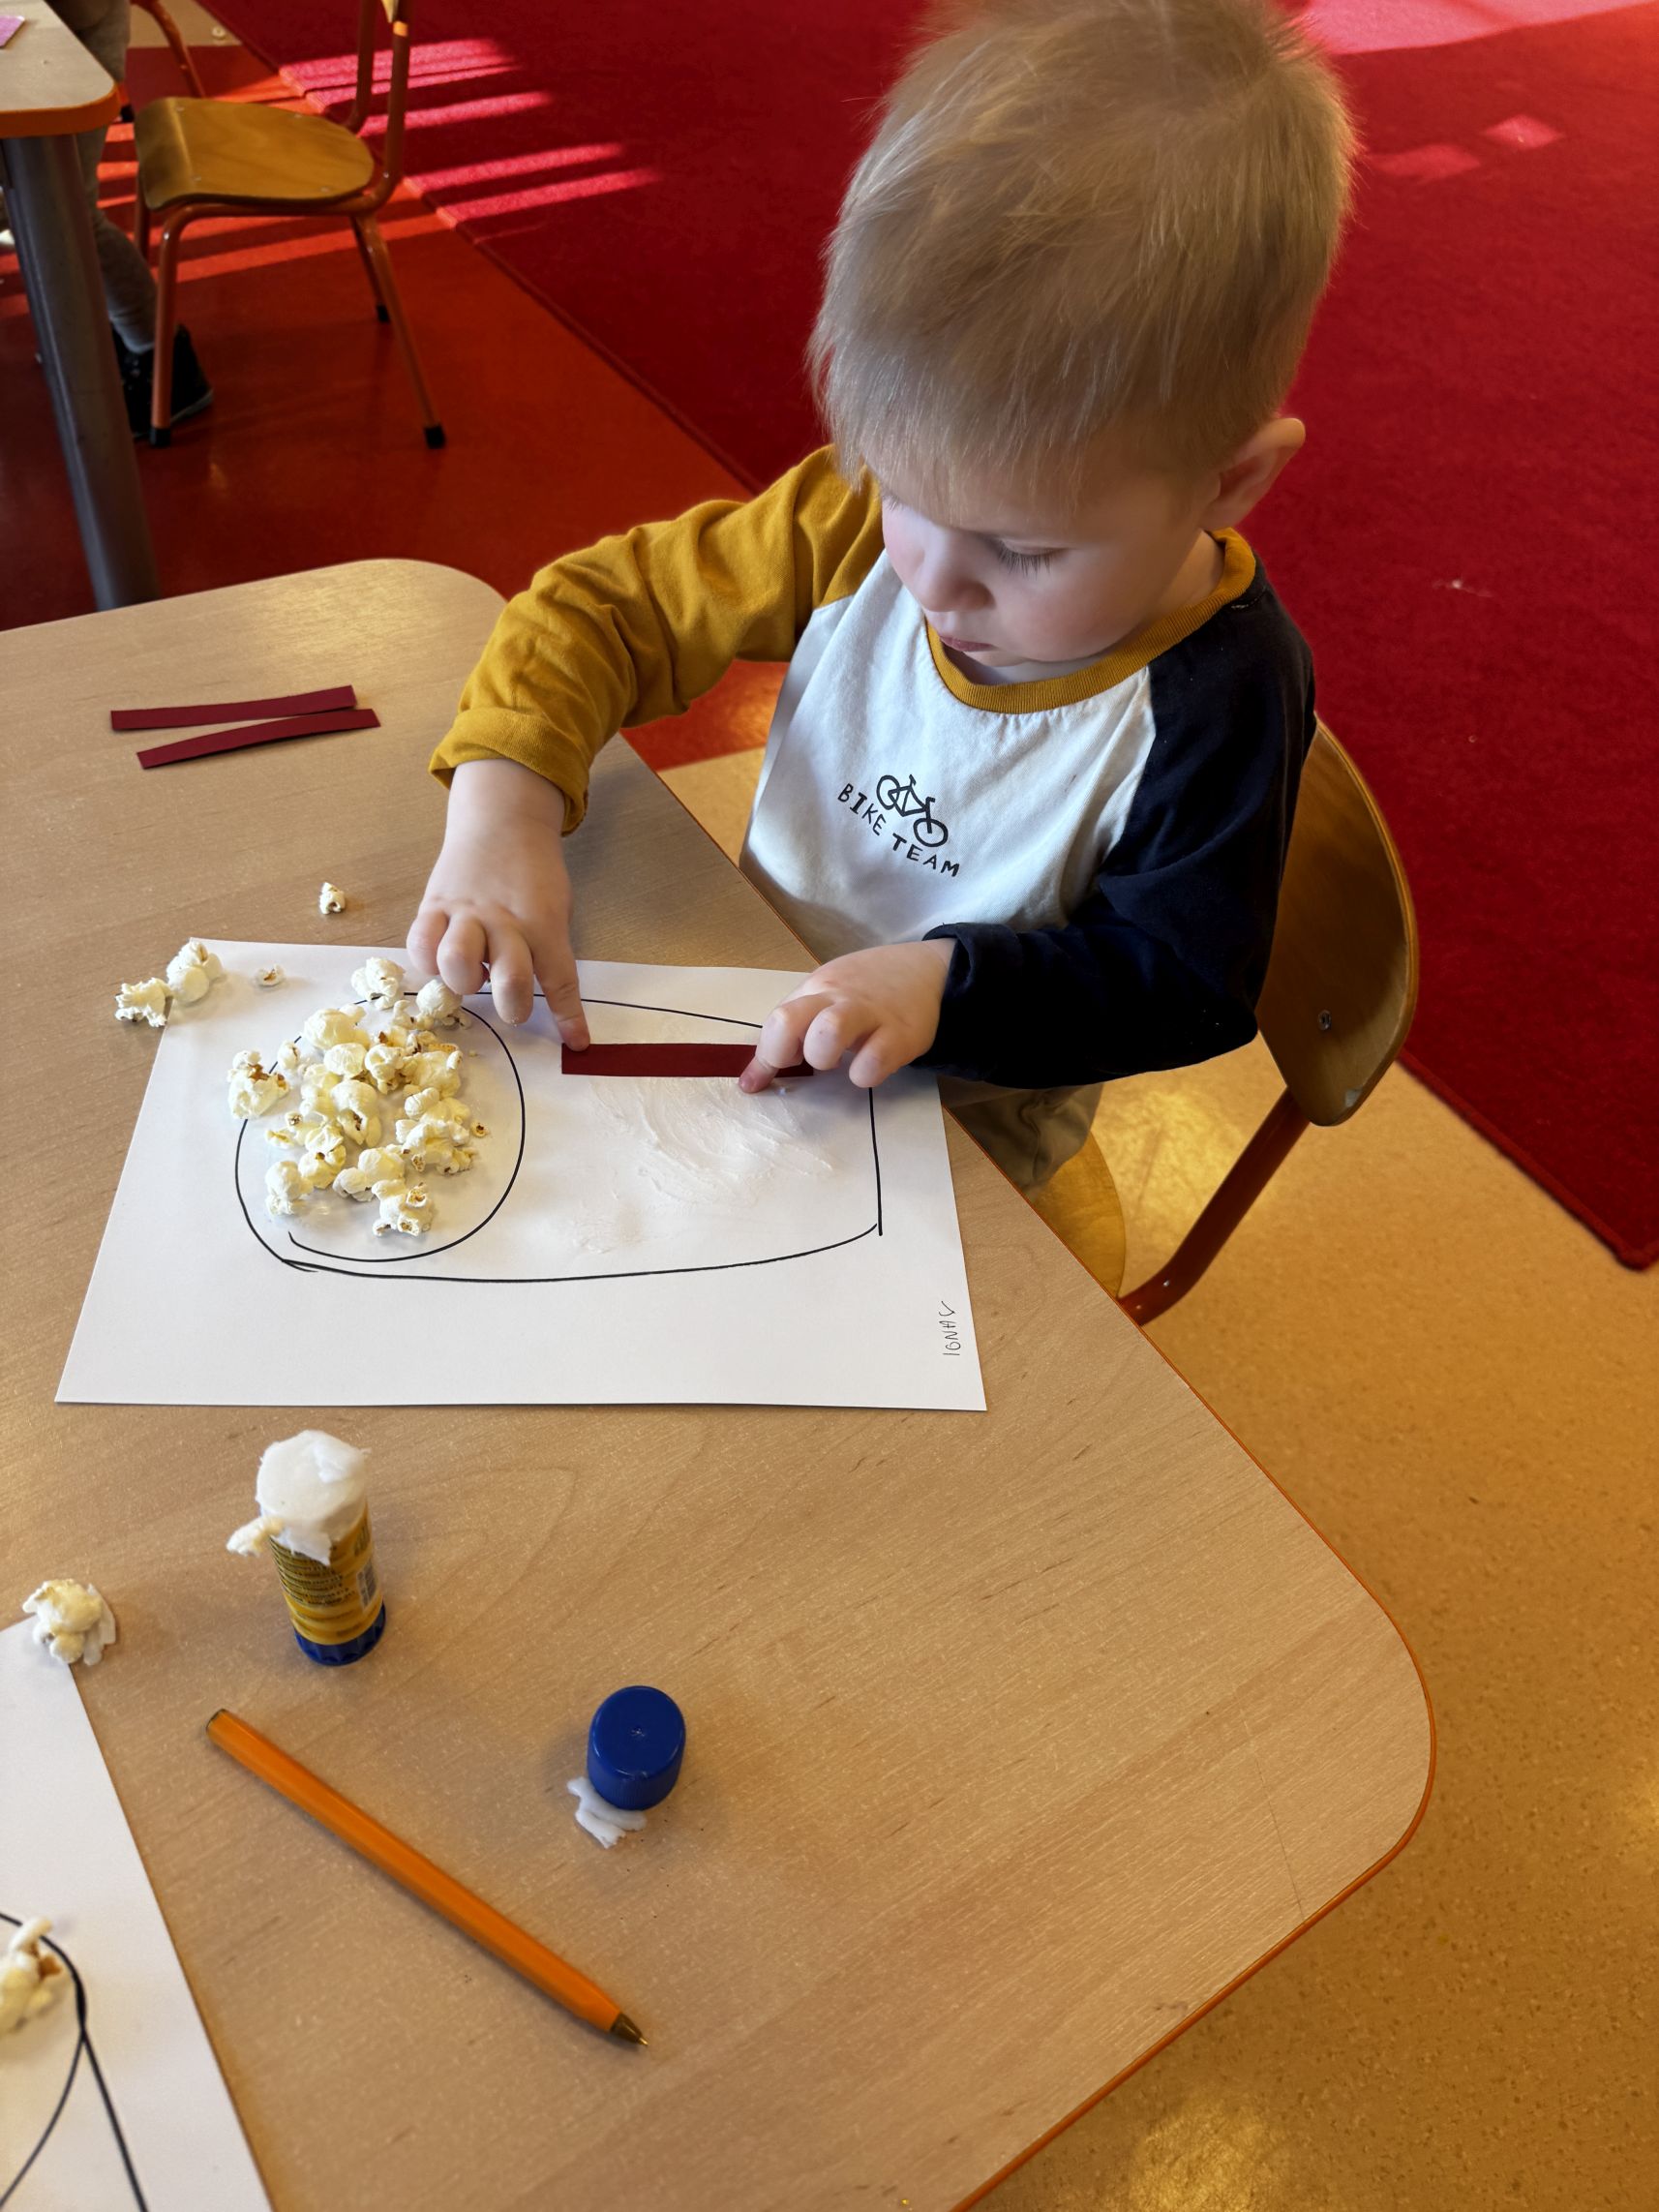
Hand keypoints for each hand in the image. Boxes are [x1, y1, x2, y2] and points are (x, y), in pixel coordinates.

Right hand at [406, 759, 589, 1039]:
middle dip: (512, 1007)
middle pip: (510, 979)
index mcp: (544, 923)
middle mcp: (504, 921)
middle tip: (511, 1006)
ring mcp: (465, 912)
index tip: (576, 1043)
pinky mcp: (433, 904)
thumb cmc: (534, 872)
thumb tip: (537, 997)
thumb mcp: (555, 907)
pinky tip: (438, 961)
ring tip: (470, 977)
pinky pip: (420, 943)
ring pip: (456, 962)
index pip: (561, 978)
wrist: (501, 819)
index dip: (568, 1015)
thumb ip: (547, 948)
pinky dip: (427, 962)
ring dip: (464, 983)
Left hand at [740, 940, 952, 1091]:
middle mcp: (836, 998)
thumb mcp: (832, 995)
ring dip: (823, 1057)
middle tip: (802, 1064)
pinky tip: (869, 1068)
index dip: (762, 1058)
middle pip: (787, 1021)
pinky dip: (864, 1074)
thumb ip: (800, 1026)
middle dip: (781, 1054)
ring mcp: (869, 1014)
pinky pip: (873, 1061)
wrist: (931, 970)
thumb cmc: (872, 990)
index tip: (755, 1084)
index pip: (775, 1021)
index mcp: (815, 990)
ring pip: (827, 1033)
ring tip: (837, 1062)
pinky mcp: (901, 1034)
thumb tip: (758, 1073)